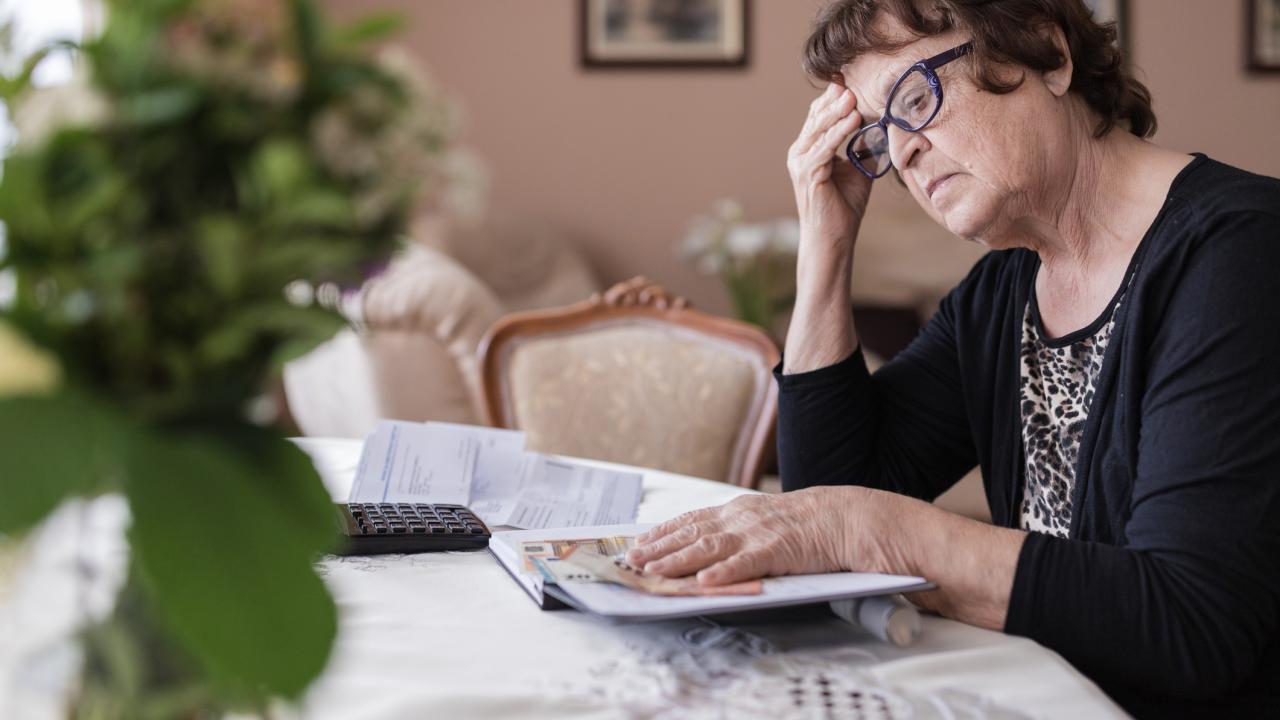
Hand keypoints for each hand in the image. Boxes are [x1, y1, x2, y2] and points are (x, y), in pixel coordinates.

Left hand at [626, 487, 886, 586]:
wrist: (846, 517)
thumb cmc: (807, 522)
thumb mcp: (765, 518)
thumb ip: (737, 528)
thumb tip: (707, 544)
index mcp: (737, 510)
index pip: (690, 520)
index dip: (662, 532)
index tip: (638, 541)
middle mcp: (740, 518)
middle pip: (691, 533)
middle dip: (658, 547)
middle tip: (631, 559)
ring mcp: (756, 534)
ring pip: (708, 547)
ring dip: (677, 561)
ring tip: (654, 571)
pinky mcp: (776, 550)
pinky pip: (744, 564)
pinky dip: (722, 573)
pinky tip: (704, 582)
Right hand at [786, 83, 873, 249]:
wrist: (833, 238)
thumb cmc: (844, 207)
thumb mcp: (859, 170)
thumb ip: (864, 147)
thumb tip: (881, 125)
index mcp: (809, 150)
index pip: (819, 116)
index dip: (834, 98)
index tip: (851, 79)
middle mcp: (800, 153)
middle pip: (817, 118)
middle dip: (835, 99)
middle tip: (851, 79)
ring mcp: (800, 163)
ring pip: (820, 129)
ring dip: (837, 111)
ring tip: (853, 95)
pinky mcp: (808, 173)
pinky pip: (825, 147)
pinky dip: (839, 132)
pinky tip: (853, 119)